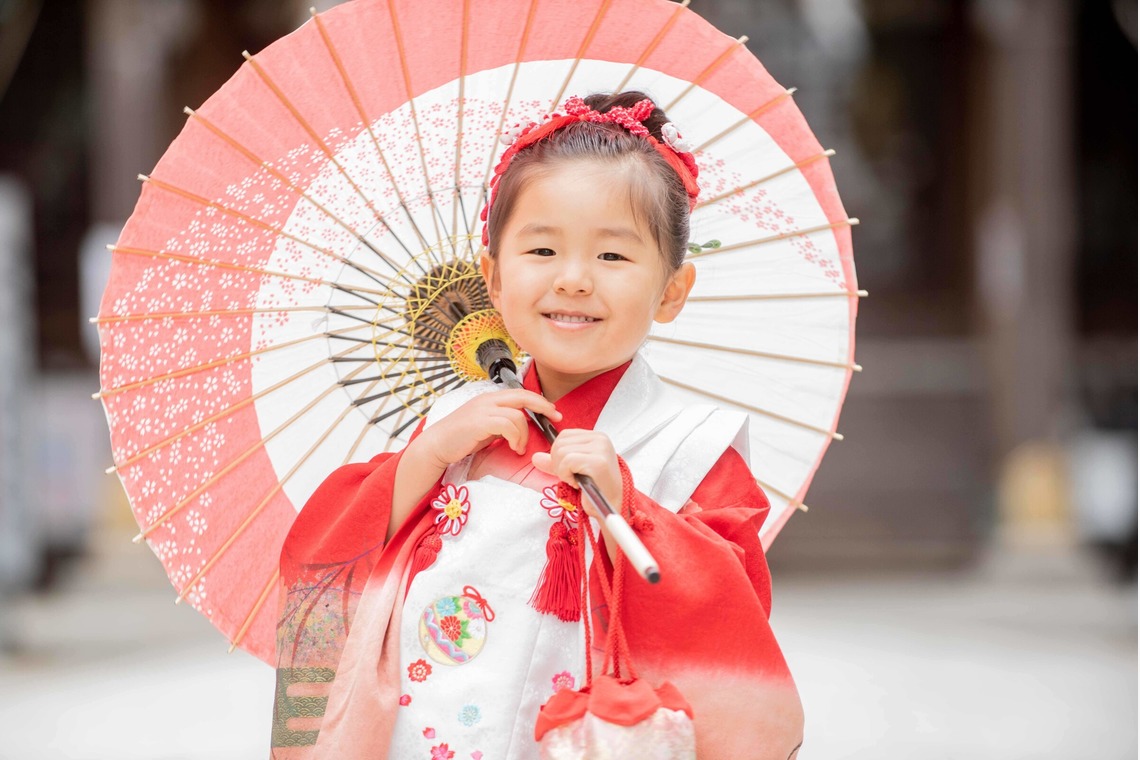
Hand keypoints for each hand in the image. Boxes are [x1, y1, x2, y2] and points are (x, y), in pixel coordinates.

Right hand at [389, 388, 561, 540]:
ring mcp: (483, 409)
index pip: (520, 393)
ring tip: (519, 447)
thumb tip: (522, 426)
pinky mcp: (479, 421)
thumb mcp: (486, 427)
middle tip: (555, 418)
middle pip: (523, 396)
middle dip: (543, 406)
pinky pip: (508, 425)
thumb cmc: (461, 439)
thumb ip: (502, 423)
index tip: (554, 412)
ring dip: (524, 434)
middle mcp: (487, 399)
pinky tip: (513, 447)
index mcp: (490, 399)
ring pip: (517, 415)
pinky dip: (515, 437)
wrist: (437, 445)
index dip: (540, 401)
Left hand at [531, 429, 622, 519]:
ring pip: (561, 452)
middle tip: (573, 477)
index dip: (559, 454)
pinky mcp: (598, 461)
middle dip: (559, 464)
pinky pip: (567, 462)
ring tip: (577, 480)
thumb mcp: (572, 471)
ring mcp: (600, 449)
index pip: (564, 435)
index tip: (570, 470)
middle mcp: (600, 439)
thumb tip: (535, 457)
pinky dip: (567, 475)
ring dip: (563, 471)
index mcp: (596, 437)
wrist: (612, 506)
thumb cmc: (596, 489)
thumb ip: (555, 462)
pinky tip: (578, 483)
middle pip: (560, 443)